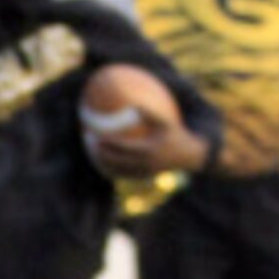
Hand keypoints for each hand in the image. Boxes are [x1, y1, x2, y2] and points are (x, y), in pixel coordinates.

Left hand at [87, 118, 207, 179]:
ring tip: (91, 154)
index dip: (106, 142)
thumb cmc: (177, 135)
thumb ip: (148, 112)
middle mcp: (143, 163)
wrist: (190, 157)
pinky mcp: (144, 177)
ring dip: (102, 164)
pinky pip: (124, 175)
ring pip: (117, 171)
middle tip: (88, 142)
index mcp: (147, 149)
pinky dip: (113, 170)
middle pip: (115, 161)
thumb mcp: (165, 121)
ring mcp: (143, 172)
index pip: (121, 147)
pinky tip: (104, 164)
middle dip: (99, 153)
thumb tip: (131, 101)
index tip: (94, 134)